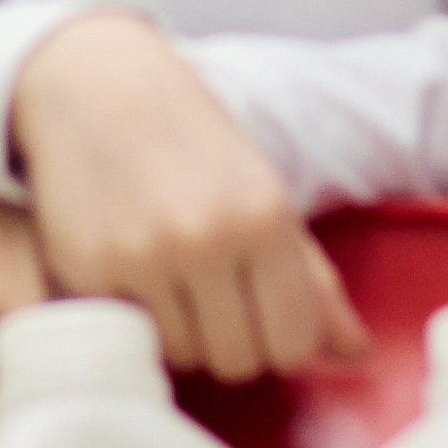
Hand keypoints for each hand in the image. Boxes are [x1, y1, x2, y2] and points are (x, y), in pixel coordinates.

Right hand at [3, 9, 359, 389]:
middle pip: (237, 361)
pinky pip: (132, 336)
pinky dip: (135, 317)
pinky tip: (130, 271)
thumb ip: (312, 280)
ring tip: (167, 279)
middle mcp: (208, 239)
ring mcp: (144, 257)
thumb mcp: (264, 196)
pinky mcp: (90, 269)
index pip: (293, 344)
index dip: (278, 341)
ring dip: (180, 332)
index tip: (259, 314)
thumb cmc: (192, 143)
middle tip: (209, 295)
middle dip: (228, 340)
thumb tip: (357, 355)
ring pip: (184, 356)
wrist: (95, 85)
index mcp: (265, 217)